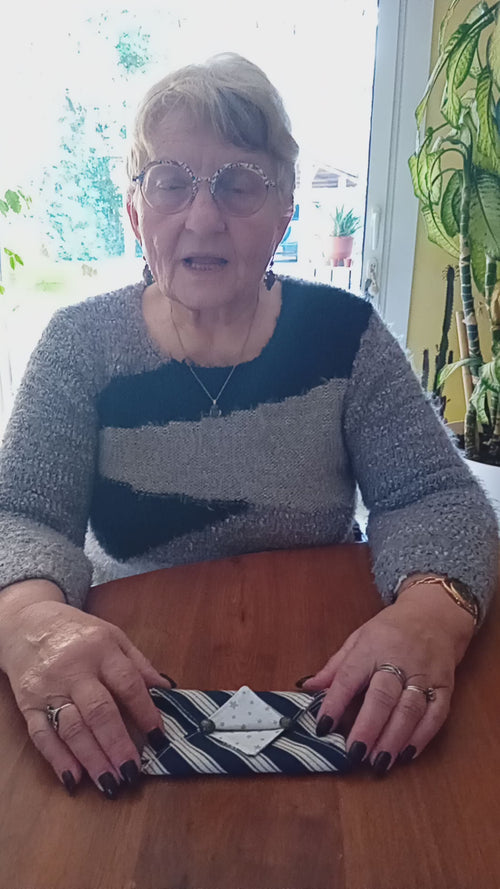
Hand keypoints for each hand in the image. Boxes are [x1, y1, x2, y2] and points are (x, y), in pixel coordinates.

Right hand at [1, 600, 171, 797]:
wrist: (26, 624)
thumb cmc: (78, 633)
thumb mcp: (113, 636)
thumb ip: (138, 664)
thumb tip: (167, 689)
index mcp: (101, 650)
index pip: (127, 682)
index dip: (145, 711)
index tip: (158, 738)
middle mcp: (74, 670)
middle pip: (98, 710)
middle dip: (117, 744)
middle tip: (132, 772)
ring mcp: (49, 688)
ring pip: (71, 727)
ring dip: (91, 758)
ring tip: (110, 783)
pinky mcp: (28, 704)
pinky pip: (41, 734)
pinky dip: (57, 758)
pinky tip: (73, 778)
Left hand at [300, 580, 474, 773]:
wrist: (435, 615)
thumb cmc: (391, 630)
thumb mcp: (358, 638)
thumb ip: (335, 666)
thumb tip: (307, 686)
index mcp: (371, 647)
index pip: (349, 676)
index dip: (335, 702)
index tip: (322, 727)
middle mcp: (399, 660)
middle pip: (383, 696)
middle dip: (368, 727)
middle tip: (354, 753)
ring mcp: (424, 674)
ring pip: (410, 709)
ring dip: (394, 738)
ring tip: (379, 763)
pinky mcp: (445, 686)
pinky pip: (436, 714)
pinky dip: (422, 736)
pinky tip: (407, 754)